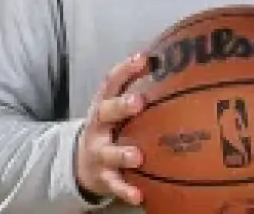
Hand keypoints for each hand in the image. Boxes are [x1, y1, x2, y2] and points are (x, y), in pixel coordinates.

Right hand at [74, 51, 149, 205]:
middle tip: (139, 101)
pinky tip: (138, 196)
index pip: (111, 82)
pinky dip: (125, 190)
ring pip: (109, 152)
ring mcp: (99, 152)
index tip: (143, 58)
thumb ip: (137, 88)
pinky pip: (114, 184)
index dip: (125, 69)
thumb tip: (172, 63)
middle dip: (121, 106)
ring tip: (138, 156)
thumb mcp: (117, 107)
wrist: (81, 161)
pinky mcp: (103, 176)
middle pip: (106, 112)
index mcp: (104, 104)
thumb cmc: (111, 127)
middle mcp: (98, 126)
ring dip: (123, 153)